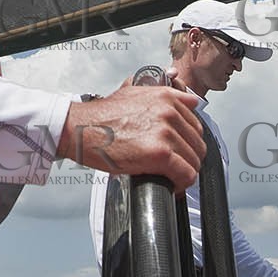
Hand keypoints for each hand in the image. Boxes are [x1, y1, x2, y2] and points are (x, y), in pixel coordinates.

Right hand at [57, 80, 204, 191]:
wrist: (79, 129)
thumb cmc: (101, 116)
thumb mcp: (133, 92)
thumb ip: (162, 92)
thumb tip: (183, 91)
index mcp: (165, 97)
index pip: (196, 124)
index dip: (189, 141)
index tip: (181, 150)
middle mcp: (168, 112)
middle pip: (197, 143)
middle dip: (188, 158)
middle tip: (176, 168)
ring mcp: (165, 132)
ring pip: (194, 160)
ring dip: (185, 172)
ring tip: (171, 177)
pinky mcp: (160, 154)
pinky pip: (185, 174)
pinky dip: (181, 184)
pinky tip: (171, 185)